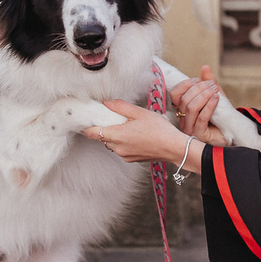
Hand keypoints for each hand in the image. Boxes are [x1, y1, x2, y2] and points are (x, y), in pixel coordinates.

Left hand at [81, 101, 202, 175]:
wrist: (174, 147)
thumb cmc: (159, 130)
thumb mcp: (139, 112)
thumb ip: (119, 106)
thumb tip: (105, 102)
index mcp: (116, 135)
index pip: (91, 133)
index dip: (86, 126)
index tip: (87, 118)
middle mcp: (117, 148)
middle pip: (101, 137)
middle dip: (104, 127)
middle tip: (113, 117)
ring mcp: (124, 155)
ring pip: (111, 143)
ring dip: (115, 135)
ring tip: (128, 126)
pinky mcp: (131, 159)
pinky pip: (121, 149)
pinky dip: (123, 142)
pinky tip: (136, 135)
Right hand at [168, 65, 227, 146]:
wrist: (231, 132)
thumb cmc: (220, 115)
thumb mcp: (214, 95)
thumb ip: (209, 82)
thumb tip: (205, 67)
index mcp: (182, 109)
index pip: (174, 95)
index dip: (185, 84)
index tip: (198, 79)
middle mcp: (182, 119)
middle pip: (184, 100)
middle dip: (198, 89)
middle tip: (212, 84)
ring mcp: (190, 129)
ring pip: (191, 108)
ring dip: (204, 96)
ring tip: (214, 90)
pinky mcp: (199, 135)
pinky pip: (201, 118)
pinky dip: (209, 106)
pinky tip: (216, 99)